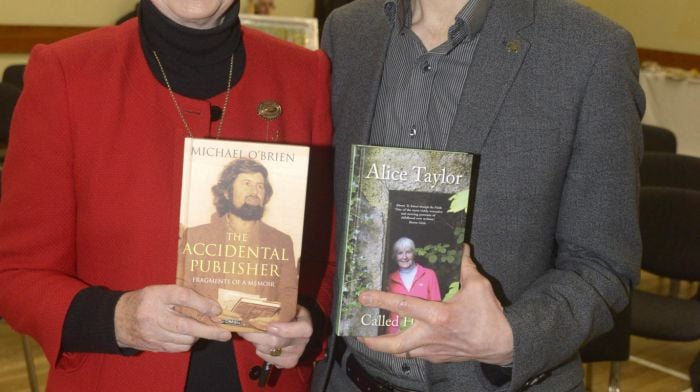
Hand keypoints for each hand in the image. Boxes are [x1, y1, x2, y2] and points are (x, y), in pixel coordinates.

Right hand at [114, 284, 231, 351]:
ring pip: (184, 339)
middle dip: (208, 331)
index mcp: (157, 295)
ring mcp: (153, 333)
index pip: (182, 297)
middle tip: (225, 334)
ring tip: (206, 330)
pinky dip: (188, 342)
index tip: (217, 309)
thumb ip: (182, 295)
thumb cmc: (147, 300)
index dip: (202, 303)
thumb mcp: (161, 290)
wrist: (119, 319)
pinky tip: (191, 336)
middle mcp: (154, 314)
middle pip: (185, 325)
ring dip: (199, 336)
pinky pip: (178, 347)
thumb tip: (210, 305)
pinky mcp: (154, 345)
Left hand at [238, 305, 312, 367]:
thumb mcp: (287, 306)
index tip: (269, 326)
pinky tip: (260, 342)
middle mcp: (302, 342)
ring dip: (256, 341)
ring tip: (251, 332)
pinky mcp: (287, 363)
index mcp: (305, 325)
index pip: (302, 329)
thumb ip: (277, 306)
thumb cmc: (289, 314)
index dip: (285, 330)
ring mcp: (295, 354)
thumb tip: (258, 303)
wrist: (295, 327)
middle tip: (245, 327)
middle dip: (257, 335)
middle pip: (277, 342)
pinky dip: (260, 350)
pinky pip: (267, 358)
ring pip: (268, 351)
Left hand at [358, 244, 513, 364]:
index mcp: (438, 316)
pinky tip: (402, 338)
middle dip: (373, 341)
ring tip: (373, 336)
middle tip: (359, 331)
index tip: (363, 297)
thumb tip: (460, 248)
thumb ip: (465, 267)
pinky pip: (416, 354)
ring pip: (403, 353)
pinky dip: (405, 348)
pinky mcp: (439, 358)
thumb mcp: (479, 287)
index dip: (380, 300)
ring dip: (387, 346)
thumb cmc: (490, 316)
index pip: (403, 306)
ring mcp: (433, 350)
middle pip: (394, 345)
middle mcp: (430, 336)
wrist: (504, 345)